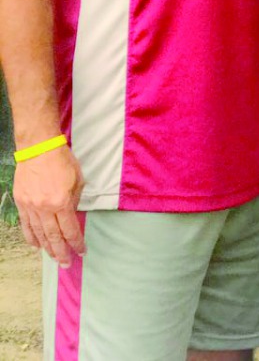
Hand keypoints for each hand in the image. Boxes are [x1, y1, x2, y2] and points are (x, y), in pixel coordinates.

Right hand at [13, 146, 85, 266]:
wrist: (39, 149)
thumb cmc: (63, 161)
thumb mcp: (78, 180)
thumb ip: (75, 200)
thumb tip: (72, 215)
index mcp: (61, 202)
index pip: (70, 229)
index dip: (76, 242)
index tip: (82, 251)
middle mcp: (44, 208)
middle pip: (53, 236)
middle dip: (61, 252)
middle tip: (67, 264)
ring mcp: (30, 206)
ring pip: (38, 233)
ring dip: (47, 248)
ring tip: (54, 258)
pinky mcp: (21, 202)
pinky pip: (26, 225)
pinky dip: (31, 237)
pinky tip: (36, 245)